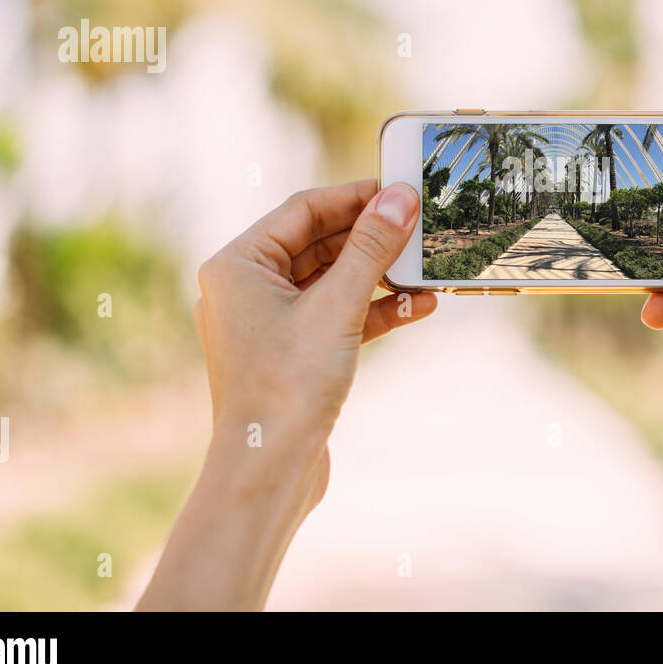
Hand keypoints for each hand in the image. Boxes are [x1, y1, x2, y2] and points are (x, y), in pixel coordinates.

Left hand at [194, 180, 433, 482]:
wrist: (268, 471)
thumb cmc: (286, 387)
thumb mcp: (337, 307)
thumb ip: (371, 248)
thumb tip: (399, 199)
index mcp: (237, 266)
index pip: (303, 210)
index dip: (354, 198)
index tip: (400, 192)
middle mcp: (246, 289)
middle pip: (319, 243)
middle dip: (372, 239)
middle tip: (419, 228)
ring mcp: (269, 323)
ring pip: (332, 282)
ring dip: (379, 277)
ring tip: (425, 271)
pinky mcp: (293, 354)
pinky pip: (336, 317)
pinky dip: (373, 311)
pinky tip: (416, 307)